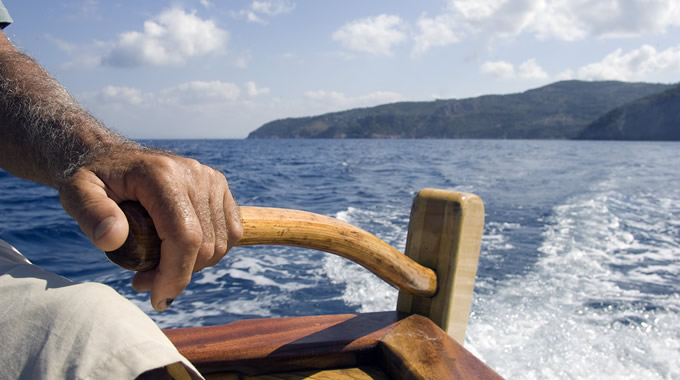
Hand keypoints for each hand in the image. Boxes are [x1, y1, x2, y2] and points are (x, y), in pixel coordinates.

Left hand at [58, 146, 242, 310]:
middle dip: (177, 275)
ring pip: (220, 244)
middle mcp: (194, 174)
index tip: (158, 300)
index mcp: (162, 175)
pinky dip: (209, 252)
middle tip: (143, 280)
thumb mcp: (76, 193)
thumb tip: (112, 239)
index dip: (176, 274)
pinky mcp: (220, 187)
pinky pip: (230, 233)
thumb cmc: (94, 179)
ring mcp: (211, 180)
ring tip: (158, 265)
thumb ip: (90, 214)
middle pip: (205, 245)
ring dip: (193, 266)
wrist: (113, 156)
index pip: (184, 235)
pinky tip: (181, 251)